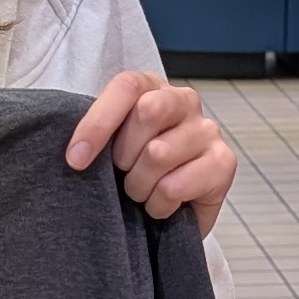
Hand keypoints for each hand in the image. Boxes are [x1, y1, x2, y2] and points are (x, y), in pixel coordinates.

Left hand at [68, 71, 235, 233]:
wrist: (168, 212)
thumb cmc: (133, 171)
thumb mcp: (110, 146)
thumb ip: (97, 134)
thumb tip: (74, 153)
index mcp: (151, 87)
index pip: (126, 87)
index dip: (98, 123)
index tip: (76, 159)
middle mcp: (184, 101)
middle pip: (147, 112)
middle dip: (124, 155)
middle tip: (124, 174)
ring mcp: (207, 130)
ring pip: (159, 153)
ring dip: (139, 186)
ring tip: (142, 192)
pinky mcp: (224, 163)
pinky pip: (176, 185)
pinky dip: (159, 204)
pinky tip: (162, 204)